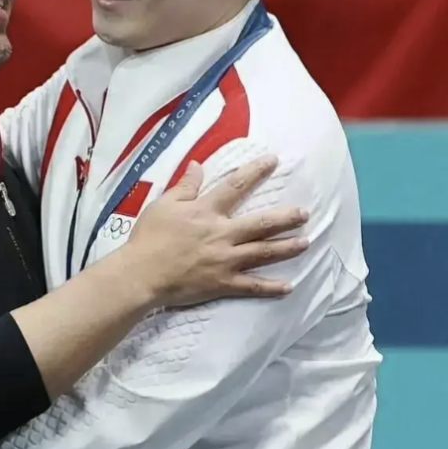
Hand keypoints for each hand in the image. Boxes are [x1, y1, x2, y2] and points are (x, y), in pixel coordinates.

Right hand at [122, 155, 307, 306]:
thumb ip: (185, 186)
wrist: (141, 273)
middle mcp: (222, 234)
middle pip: (260, 223)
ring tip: (306, 241)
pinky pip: (252, 286)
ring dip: (287, 247)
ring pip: (263, 252)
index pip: (235, 186)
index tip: (273, 161)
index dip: (255, 172)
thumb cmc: (149, 237)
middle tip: (304, 213)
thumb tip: (198, 165)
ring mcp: (225, 260)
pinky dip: (271, 287)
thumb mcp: (163, 205)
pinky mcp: (222, 283)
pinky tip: (289, 286)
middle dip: (285, 217)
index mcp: (206, 211)